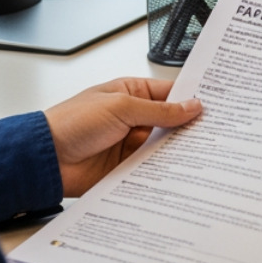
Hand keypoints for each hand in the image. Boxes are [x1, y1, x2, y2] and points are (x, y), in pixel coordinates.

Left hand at [44, 78, 202, 196]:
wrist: (45, 159)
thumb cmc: (71, 123)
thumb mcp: (121, 108)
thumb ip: (159, 110)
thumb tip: (191, 106)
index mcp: (131, 93)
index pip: (170, 93)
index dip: (191, 98)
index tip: (215, 105)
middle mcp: (133, 117)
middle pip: (171, 121)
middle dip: (189, 126)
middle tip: (216, 130)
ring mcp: (130, 143)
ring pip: (165, 146)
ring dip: (178, 149)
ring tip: (205, 151)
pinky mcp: (127, 167)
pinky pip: (153, 167)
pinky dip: (165, 169)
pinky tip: (181, 169)